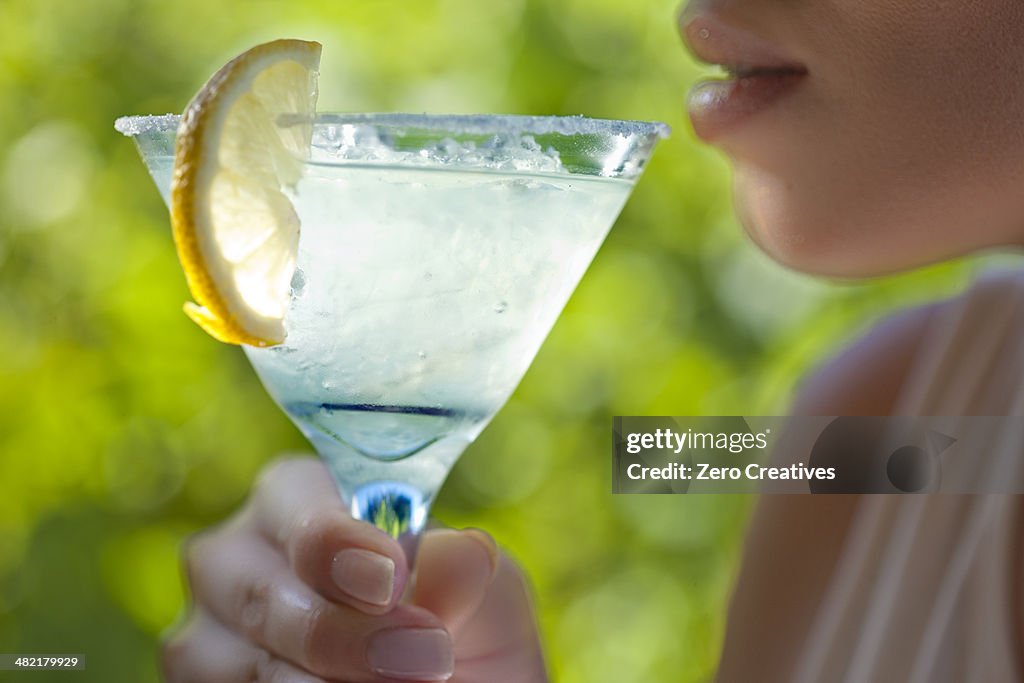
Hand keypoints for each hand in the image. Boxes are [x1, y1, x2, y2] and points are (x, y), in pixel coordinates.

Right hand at [162, 456, 546, 681]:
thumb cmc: (460, 626)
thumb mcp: (485, 591)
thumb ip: (468, 568)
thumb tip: (446, 557)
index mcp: (295, 496)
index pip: (295, 503)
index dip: (341, 543)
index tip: (390, 581)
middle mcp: (233, 555)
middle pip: (264, 593)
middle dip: (349, 636)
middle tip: (428, 658)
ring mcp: (204, 633)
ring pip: (248, 667)